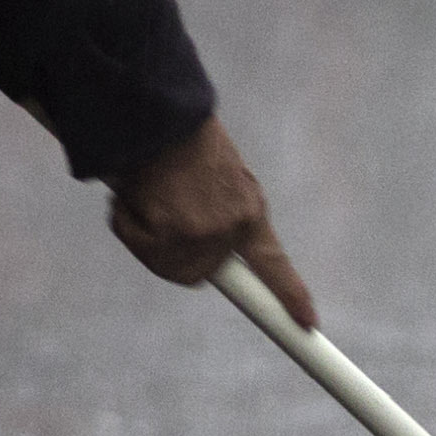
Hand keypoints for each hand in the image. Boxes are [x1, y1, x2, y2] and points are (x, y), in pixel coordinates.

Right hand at [107, 115, 313, 328]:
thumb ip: (218, 214)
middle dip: (174, 249)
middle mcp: (232, 228)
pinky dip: (127, 222)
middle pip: (197, 272)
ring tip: (147, 194)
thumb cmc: (182, 138)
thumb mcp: (218, 178)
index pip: (274, 263)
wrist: (160, 113)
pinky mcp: (171, 233)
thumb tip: (195, 252)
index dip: (290, 295)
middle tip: (162, 211)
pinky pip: (139, 243)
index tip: (307, 322)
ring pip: (165, 263)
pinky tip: (133, 194)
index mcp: (249, 210)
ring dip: (146, 235)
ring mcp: (202, 234)